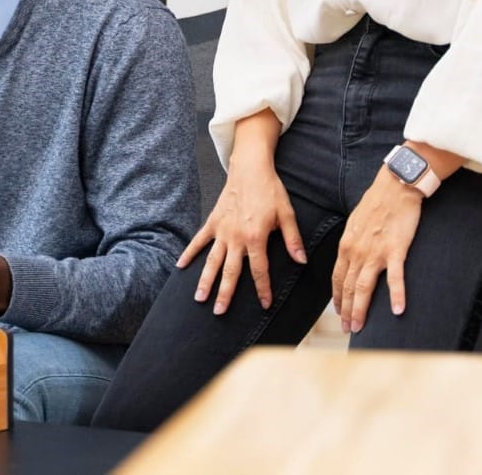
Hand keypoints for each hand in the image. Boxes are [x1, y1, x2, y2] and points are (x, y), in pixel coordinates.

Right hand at [179, 156, 306, 313]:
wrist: (250, 168)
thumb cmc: (270, 190)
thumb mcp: (287, 214)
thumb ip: (293, 239)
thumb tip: (301, 261)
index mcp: (256, 237)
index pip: (260, 270)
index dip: (263, 289)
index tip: (264, 305)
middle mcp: (236, 237)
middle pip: (230, 271)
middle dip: (225, 293)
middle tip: (220, 312)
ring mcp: (222, 230)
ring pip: (212, 260)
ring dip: (205, 280)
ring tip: (199, 298)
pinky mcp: (213, 222)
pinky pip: (199, 240)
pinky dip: (189, 253)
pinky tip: (180, 266)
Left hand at [332, 166, 423, 332]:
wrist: (394, 187)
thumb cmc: (376, 205)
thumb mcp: (355, 225)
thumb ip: (352, 244)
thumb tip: (350, 259)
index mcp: (346, 246)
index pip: (337, 278)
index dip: (337, 298)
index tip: (338, 313)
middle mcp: (356, 252)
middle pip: (348, 287)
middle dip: (346, 310)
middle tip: (348, 329)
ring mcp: (375, 252)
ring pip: (364, 287)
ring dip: (361, 309)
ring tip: (360, 327)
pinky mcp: (395, 250)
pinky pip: (395, 277)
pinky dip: (396, 295)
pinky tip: (397, 310)